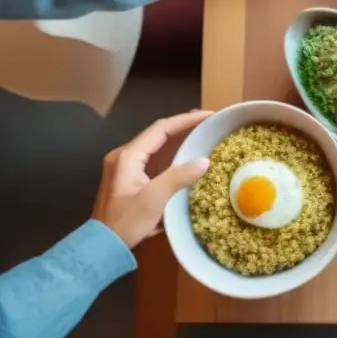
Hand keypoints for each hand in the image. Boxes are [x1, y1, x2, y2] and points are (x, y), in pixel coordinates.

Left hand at [92, 111, 211, 249]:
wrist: (101, 247)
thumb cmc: (126, 222)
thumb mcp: (154, 199)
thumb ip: (178, 177)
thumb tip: (204, 161)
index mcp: (128, 156)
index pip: (161, 129)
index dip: (186, 120)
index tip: (209, 116)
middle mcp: (124, 156)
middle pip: (158, 134)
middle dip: (184, 127)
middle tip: (209, 124)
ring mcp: (125, 167)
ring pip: (157, 146)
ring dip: (179, 141)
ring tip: (203, 136)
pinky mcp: (129, 178)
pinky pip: (154, 159)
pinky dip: (172, 155)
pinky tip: (187, 157)